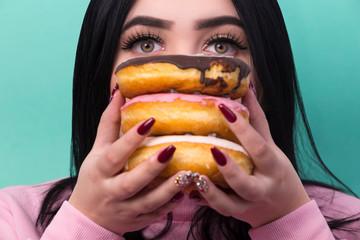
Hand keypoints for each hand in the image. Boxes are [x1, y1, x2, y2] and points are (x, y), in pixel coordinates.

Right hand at [68, 90, 188, 234]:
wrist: (88, 217)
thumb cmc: (94, 177)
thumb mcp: (97, 150)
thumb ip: (109, 122)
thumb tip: (118, 92)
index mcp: (99, 170)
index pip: (114, 154)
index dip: (131, 139)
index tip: (150, 121)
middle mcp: (110, 192)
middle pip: (131, 182)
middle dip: (151, 168)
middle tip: (172, 149)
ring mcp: (124, 210)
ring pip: (148, 202)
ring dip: (168, 189)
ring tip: (188, 173)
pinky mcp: (137, 221)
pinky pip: (155, 214)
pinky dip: (170, 205)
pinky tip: (185, 192)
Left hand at [193, 89, 309, 227]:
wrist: (285, 209)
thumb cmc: (276, 172)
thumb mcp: (272, 146)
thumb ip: (257, 120)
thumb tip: (248, 89)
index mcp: (273, 167)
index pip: (259, 147)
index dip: (242, 129)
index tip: (224, 108)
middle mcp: (262, 188)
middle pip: (246, 183)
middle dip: (230, 169)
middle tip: (213, 150)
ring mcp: (247, 205)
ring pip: (229, 205)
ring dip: (212, 193)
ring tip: (196, 177)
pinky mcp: (236, 213)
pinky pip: (218, 211)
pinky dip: (204, 202)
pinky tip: (189, 191)